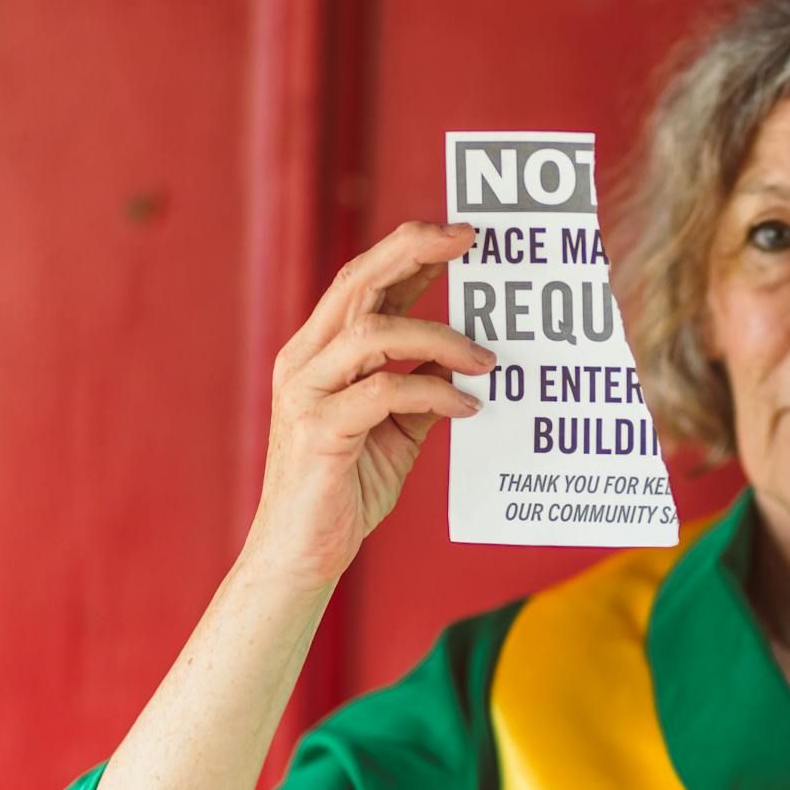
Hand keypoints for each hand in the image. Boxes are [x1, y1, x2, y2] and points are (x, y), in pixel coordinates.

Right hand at [240, 221, 495, 592]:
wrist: (302, 554)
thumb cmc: (346, 488)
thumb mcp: (395, 428)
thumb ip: (421, 386)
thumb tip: (464, 357)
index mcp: (319, 353)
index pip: (362, 282)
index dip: (409, 252)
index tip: (462, 235)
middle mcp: (305, 361)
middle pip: (357, 282)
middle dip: (413, 251)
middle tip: (468, 240)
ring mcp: (306, 393)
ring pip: (373, 333)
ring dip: (440, 338)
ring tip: (487, 360)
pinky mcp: (319, 431)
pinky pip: (384, 392)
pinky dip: (434, 393)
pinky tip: (467, 407)